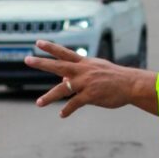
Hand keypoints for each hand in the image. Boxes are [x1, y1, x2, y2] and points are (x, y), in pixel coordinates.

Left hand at [24, 40, 158, 117]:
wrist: (132, 85)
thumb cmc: (115, 78)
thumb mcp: (97, 70)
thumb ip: (80, 72)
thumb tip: (63, 77)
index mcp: (85, 63)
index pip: (65, 52)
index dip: (51, 48)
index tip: (38, 42)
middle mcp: (83, 71)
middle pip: (58, 65)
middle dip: (42, 63)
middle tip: (27, 59)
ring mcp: (86, 83)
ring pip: (63, 89)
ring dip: (49, 97)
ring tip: (39, 103)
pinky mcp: (91, 95)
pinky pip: (75, 104)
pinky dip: (67, 110)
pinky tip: (62, 114)